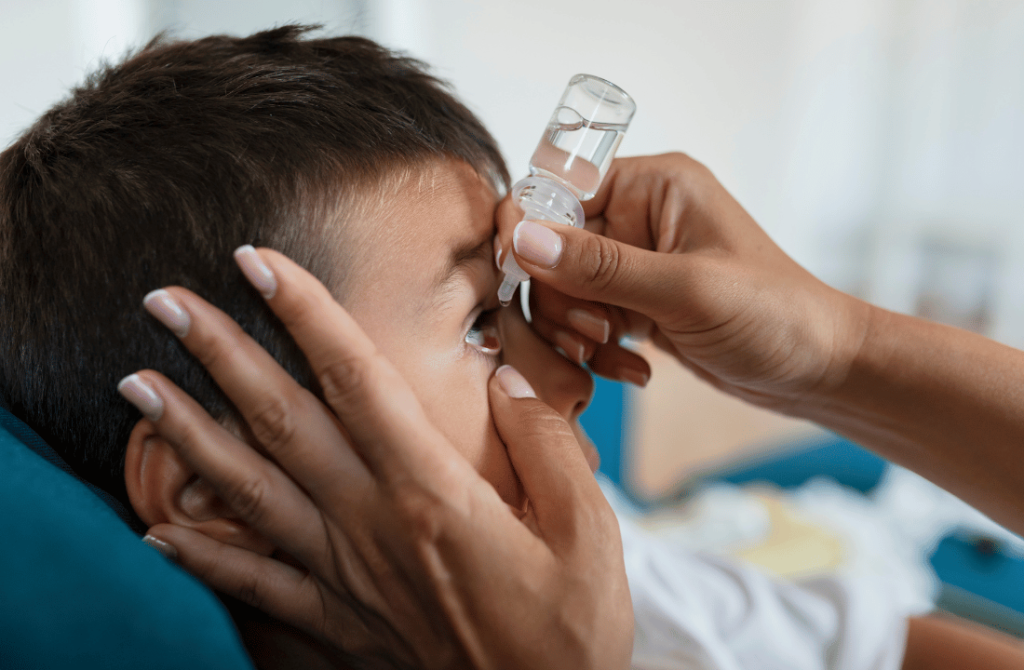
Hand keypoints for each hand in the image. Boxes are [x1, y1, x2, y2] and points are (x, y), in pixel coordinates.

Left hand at [134, 249, 632, 668]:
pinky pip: (253, 584)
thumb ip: (545, 441)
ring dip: (186, 434)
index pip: (356, 379)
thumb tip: (507, 373)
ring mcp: (344, 576)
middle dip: (220, 353)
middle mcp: (372, 524)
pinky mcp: (336, 622)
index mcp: (432, 491)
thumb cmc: (570, 630)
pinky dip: (200, 556)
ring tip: (136, 387)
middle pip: (281, 421)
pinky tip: (156, 532)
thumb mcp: (586, 528)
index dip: (305, 312)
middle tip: (165, 301)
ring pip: (247, 492)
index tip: (259, 261)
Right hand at [497, 152, 868, 411]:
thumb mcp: (684, 289)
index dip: (530, 233)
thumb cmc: (774, 315)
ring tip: (615, 352)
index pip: (559, 191)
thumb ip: (599, 266)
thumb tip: (522, 237)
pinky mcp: (635, 303)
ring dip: (577, 330)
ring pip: (561, 291)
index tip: (521, 279)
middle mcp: (638, 216)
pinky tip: (634, 369)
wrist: (819, 370)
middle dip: (562, 298)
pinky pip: (584, 321)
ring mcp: (636, 263)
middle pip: (551, 249)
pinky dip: (596, 350)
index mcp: (653, 185)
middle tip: (598, 331)